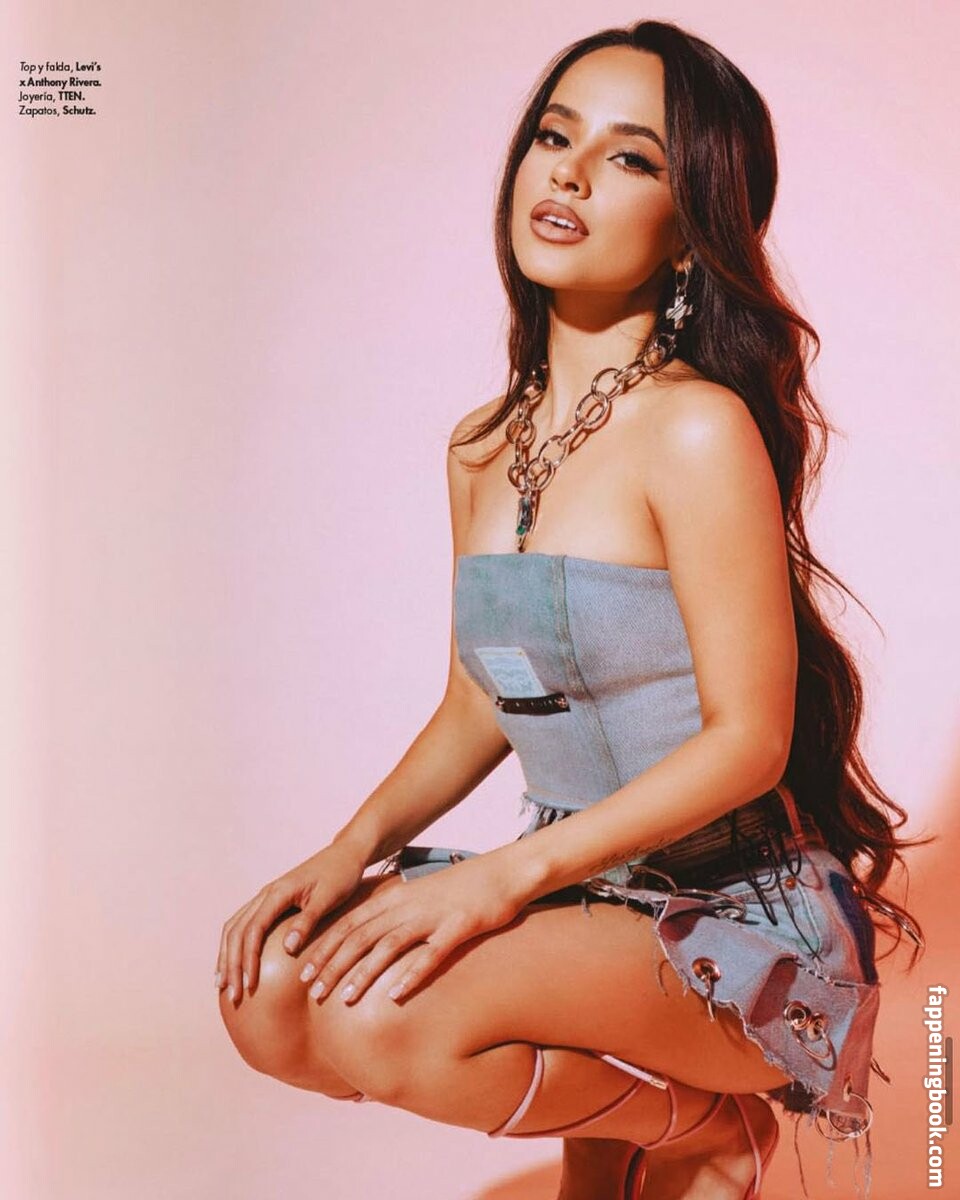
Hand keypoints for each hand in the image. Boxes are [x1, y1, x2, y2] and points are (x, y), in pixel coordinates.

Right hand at [216, 841, 365, 1003]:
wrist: (345, 854)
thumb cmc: (341, 875)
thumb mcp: (328, 898)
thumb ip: (307, 921)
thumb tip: (288, 948)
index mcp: (278, 893)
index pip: (254, 930)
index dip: (248, 959)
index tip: (249, 985)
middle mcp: (265, 893)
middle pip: (237, 931)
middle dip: (231, 964)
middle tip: (232, 996)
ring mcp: (266, 896)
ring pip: (235, 927)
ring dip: (227, 957)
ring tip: (223, 985)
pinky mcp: (271, 901)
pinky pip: (244, 924)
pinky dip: (235, 945)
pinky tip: (235, 964)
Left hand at [297, 851, 526, 1005]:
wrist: (504, 872)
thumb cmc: (461, 890)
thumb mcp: (422, 898)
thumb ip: (397, 916)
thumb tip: (374, 941)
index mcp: (396, 898)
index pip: (351, 924)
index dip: (326, 948)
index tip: (304, 973)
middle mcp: (408, 905)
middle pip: (362, 936)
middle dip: (334, 964)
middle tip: (312, 992)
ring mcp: (433, 916)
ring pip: (389, 945)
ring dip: (364, 973)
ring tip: (344, 998)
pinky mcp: (459, 927)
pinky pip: (432, 953)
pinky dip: (411, 974)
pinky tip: (395, 995)